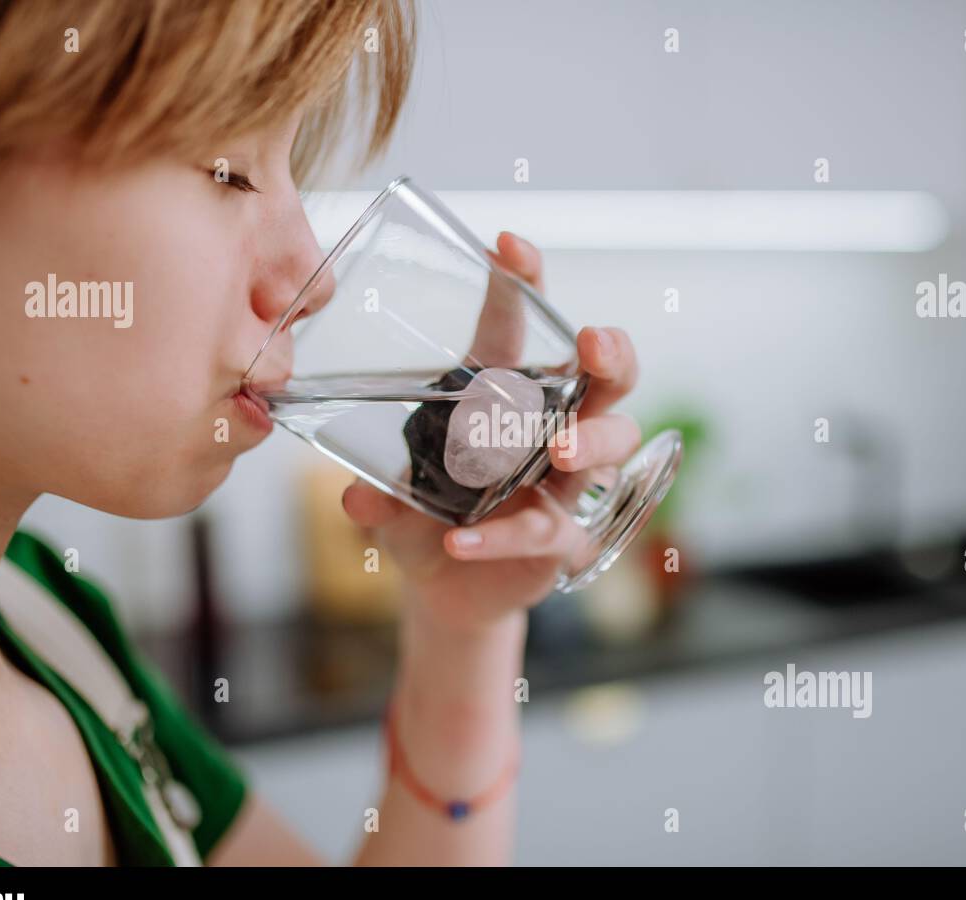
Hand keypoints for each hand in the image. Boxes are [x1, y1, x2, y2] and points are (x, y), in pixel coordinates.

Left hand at [340, 231, 640, 627]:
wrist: (445, 590)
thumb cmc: (427, 516)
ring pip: (608, 447)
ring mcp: (565, 486)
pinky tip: (460, 542)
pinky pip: (547, 531)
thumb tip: (353, 495)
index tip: (508, 244)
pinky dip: (503, 537)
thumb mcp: (395, 495)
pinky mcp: (562, 540)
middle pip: (607, 381)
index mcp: (508, 394)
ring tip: (560, 450)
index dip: (526, 281)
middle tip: (593, 343)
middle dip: (611, 355)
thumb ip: (379, 491)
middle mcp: (553, 430)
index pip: (526, 326)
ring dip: (590, 443)